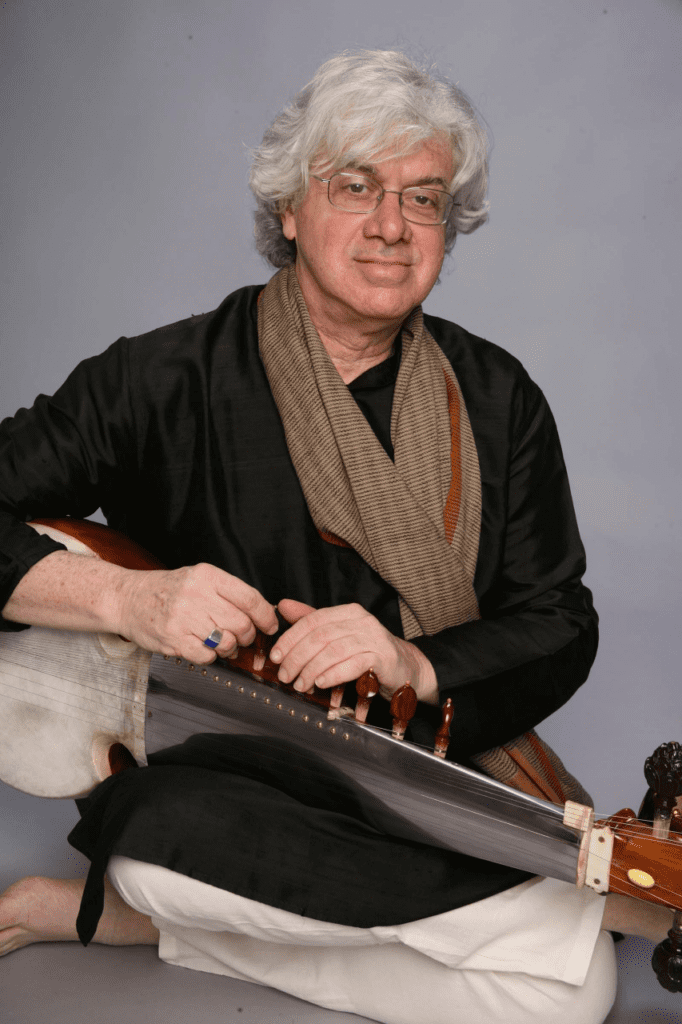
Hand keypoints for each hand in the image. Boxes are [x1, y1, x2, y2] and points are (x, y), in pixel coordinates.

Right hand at [115, 563, 277, 662]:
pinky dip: (210, 657)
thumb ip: (229, 593)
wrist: (129, 598)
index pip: (250, 598)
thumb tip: (264, 613)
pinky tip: (203, 647)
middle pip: (241, 624)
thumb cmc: (169, 590)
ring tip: (220, 642)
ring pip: (226, 642)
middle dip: (246, 636)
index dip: (265, 616)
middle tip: (240, 636)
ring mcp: (183, 618)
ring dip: (229, 648)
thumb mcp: (199, 579)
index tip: (270, 626)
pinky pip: (206, 656)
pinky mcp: (173, 639)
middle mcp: (196, 595)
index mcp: (208, 576)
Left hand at [270, 599, 438, 704]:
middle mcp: (361, 620)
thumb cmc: (368, 653)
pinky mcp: (383, 657)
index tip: (275, 657)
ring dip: (312, 669)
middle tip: (284, 675)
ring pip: (334, 650)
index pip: (312, 621)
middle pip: (320, 636)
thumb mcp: (338, 635)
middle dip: (297, 658)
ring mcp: (373, 637)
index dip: (290, 639)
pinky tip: (321, 683)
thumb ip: (311, 621)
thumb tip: (282, 606)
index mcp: (347, 612)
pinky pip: (353, 664)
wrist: (406, 668)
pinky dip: (333, 674)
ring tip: (300, 684)